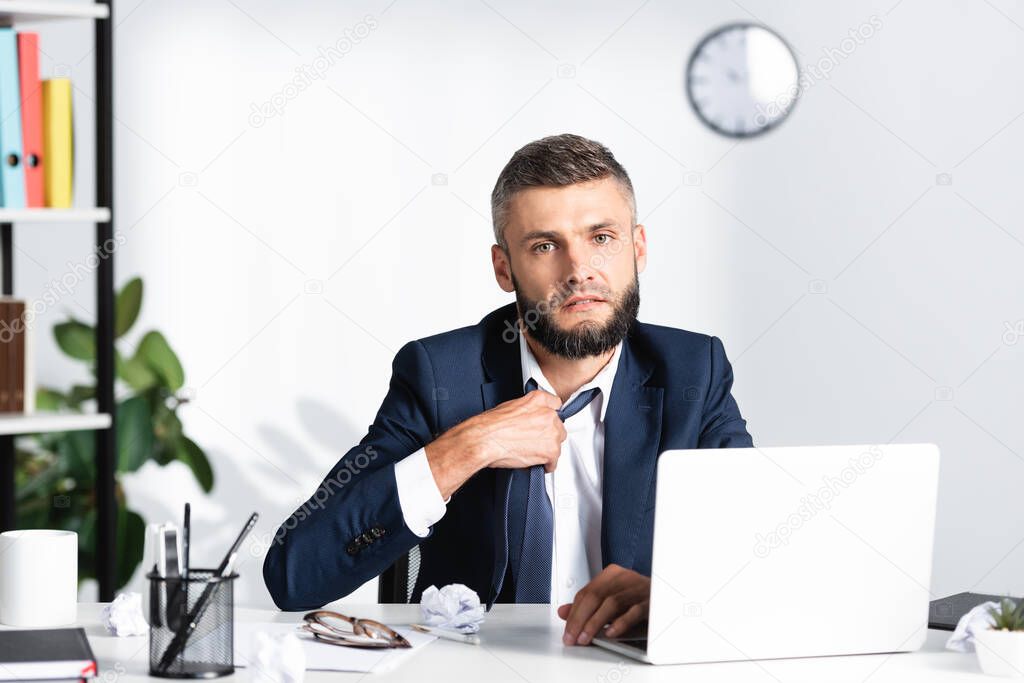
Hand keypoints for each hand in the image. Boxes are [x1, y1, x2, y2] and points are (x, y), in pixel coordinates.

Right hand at [424, 389, 565, 498]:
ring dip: (547, 450)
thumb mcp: (510, 406)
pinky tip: (534, 463)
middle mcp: (548, 414)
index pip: (556, 404)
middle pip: (558, 427)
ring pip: (557, 445)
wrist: (484, 439)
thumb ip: (527, 410)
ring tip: (532, 454)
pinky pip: (553, 462)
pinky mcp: (550, 451)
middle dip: (548, 435)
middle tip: (535, 441)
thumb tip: (529, 419)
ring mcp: (551, 433)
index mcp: (538, 399)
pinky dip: (546, 465)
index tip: (546, 423)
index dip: (549, 417)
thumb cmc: (490, 425)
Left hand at [557, 564, 649, 645]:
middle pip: (595, 596)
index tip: (568, 631)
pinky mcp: (651, 601)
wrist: (670, 596)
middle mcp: (624, 578)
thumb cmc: (638, 599)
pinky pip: (634, 611)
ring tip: (586, 637)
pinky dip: (620, 623)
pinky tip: (610, 633)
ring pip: (612, 603)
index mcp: (612, 574)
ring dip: (596, 623)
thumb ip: (587, 606)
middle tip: (573, 637)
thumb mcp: (610, 601)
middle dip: (581, 618)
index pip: (586, 592)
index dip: (574, 613)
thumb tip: (563, 612)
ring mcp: (638, 588)